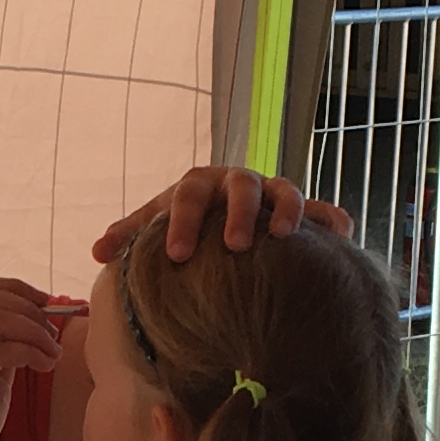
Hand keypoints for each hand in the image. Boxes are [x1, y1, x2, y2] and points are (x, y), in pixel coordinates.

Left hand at [91, 166, 347, 266]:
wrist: (224, 219)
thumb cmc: (187, 225)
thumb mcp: (157, 227)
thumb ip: (130, 236)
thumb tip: (97, 254)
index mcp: (200, 185)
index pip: (188, 195)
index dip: (183, 222)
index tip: (178, 256)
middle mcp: (238, 184)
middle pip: (240, 188)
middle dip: (238, 214)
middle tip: (234, 247)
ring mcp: (273, 194)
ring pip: (284, 191)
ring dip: (286, 210)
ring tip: (282, 236)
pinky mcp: (302, 211)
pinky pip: (323, 211)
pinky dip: (332, 219)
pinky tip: (343, 235)